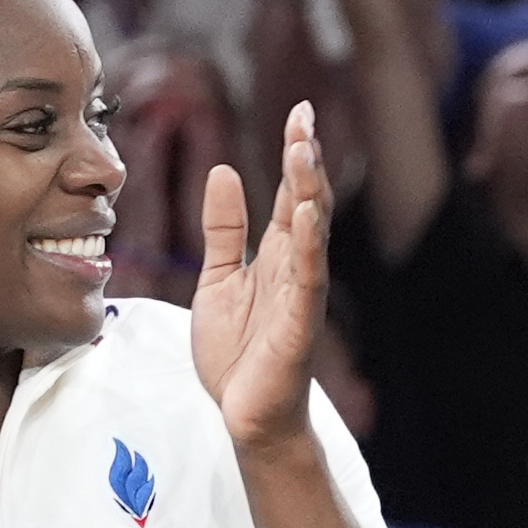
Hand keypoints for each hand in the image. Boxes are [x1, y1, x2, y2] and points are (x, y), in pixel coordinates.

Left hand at [190, 101, 329, 448]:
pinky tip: (309, 212)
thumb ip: (223, 228)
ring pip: (311, 230)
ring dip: (309, 189)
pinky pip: (307, 274)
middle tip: (304, 117)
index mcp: (277, 252)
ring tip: (304, 149)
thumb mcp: (217, 278)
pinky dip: (310, 242)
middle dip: (306, 158)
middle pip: (306, 200)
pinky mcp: (299, 320)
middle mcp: (296, 264)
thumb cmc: (238, 353)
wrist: (246, 415)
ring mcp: (301, 290)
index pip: (291, 192)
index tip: (300, 112)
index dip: (295, 152)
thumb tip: (224, 170)